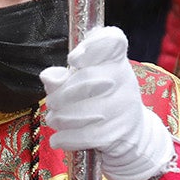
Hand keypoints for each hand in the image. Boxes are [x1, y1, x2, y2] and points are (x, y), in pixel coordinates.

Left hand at [41, 26, 174, 179]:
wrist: (131, 132)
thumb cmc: (101, 98)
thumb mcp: (84, 80)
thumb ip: (64, 75)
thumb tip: (48, 77)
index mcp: (116, 59)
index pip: (112, 40)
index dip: (92, 46)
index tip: (72, 59)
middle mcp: (124, 79)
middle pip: (85, 79)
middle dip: (59, 95)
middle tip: (52, 102)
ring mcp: (124, 107)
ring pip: (79, 112)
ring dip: (58, 118)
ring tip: (54, 119)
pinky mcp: (118, 132)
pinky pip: (83, 135)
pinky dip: (65, 138)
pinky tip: (59, 138)